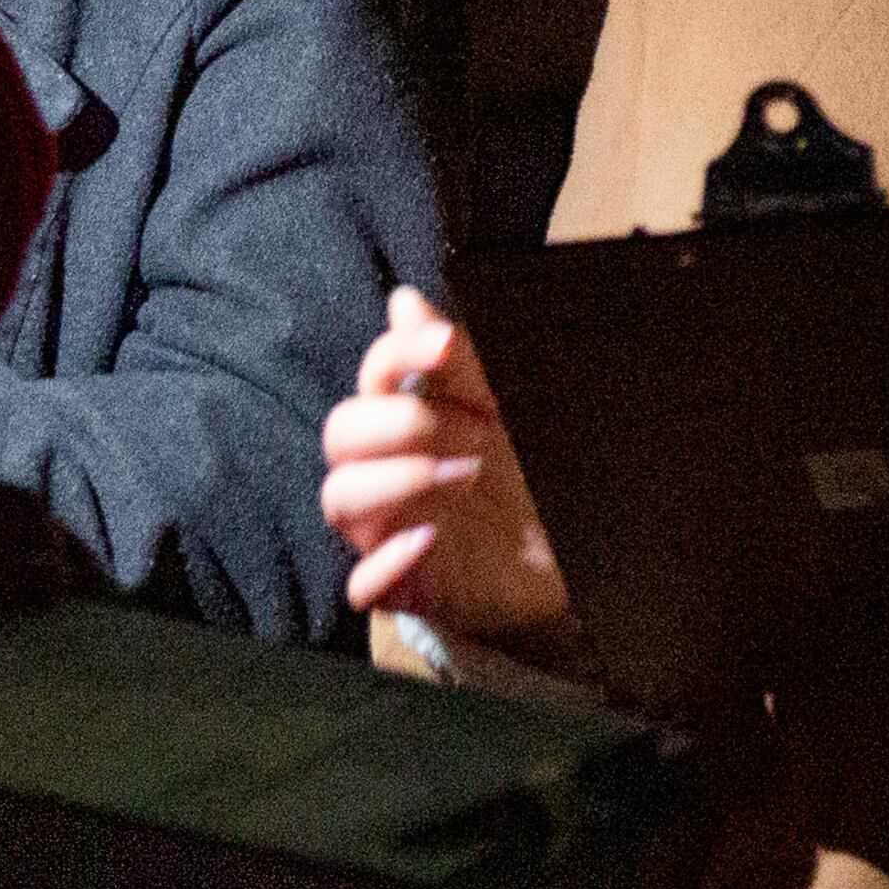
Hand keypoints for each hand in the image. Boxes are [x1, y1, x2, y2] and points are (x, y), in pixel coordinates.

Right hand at [319, 288, 571, 645]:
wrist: (551, 559)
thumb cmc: (515, 478)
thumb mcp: (495, 415)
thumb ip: (456, 362)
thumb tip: (404, 301)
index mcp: (403, 422)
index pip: (372, 378)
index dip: (399, 354)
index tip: (446, 345)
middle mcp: (381, 472)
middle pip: (340, 433)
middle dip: (401, 422)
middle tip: (472, 432)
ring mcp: (384, 529)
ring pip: (338, 497)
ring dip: (396, 479)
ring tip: (464, 476)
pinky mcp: (401, 587)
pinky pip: (360, 584)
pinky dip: (386, 561)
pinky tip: (431, 539)